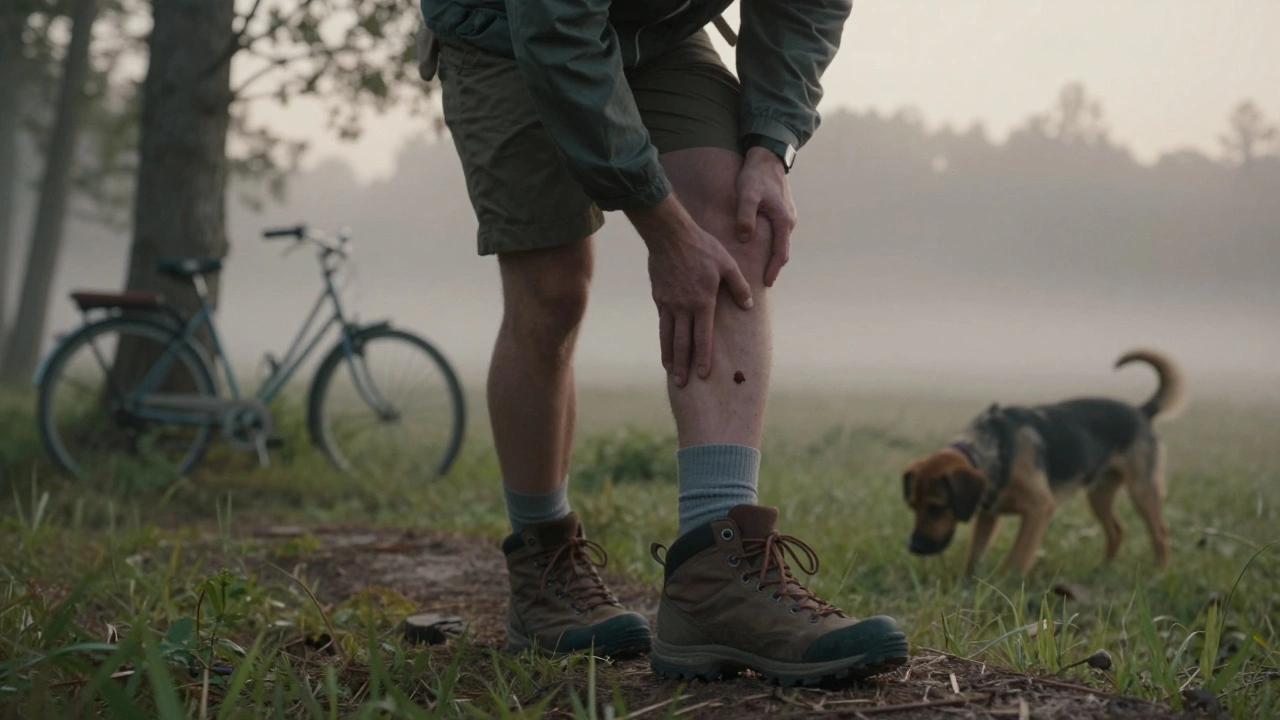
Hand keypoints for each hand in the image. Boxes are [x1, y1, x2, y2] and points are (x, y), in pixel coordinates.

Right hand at [627, 195, 753, 386]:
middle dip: (683, 365)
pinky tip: (666, 346)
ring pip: (668, 336)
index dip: (704, 358)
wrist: (669, 235)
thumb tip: (749, 306)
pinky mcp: (659, 297)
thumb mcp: (727, 264)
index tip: (704, 374)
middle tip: (682, 383)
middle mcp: (683, 307)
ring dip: (669, 355)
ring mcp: (668, 303)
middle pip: (683, 343)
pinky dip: (664, 337)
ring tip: (671, 371)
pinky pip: (662, 322)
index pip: (703, 337)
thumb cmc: (702, 247)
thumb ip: (738, 287)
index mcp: (703, 301)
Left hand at [736, 146, 796, 286]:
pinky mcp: (782, 209)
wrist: (767, 156)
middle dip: (773, 266)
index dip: (773, 270)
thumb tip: (745, 239)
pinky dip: (772, 244)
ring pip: (780, 241)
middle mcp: (789, 220)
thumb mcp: (747, 195)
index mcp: (783, 221)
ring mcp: (788, 215)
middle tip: (762, 281)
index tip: (767, 284)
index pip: (780, 253)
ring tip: (760, 267)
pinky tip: (760, 247)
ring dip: (773, 255)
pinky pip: (778, 233)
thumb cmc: (756, 176)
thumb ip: (745, 217)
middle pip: (782, 250)